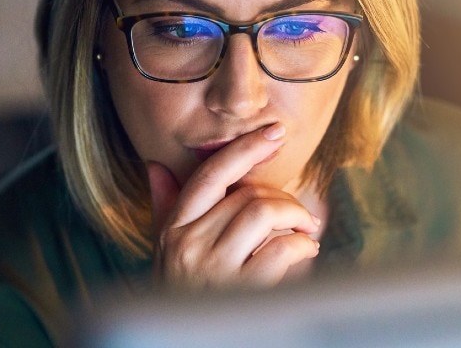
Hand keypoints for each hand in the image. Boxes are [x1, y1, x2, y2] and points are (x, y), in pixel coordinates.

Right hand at [147, 124, 320, 289]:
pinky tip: (305, 254)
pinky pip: (282, 249)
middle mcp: (188, 245)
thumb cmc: (178, 297)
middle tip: (299, 215)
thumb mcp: (164, 252)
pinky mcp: (241, 292)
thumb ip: (165, 209)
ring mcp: (214, 269)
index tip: (273, 133)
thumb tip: (155, 166)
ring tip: (305, 232)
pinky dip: (303, 247)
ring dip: (297, 218)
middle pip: (246, 194)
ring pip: (264, 213)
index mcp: (172, 229)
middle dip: (283, 199)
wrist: (179, 342)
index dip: (244, 149)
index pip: (210, 175)